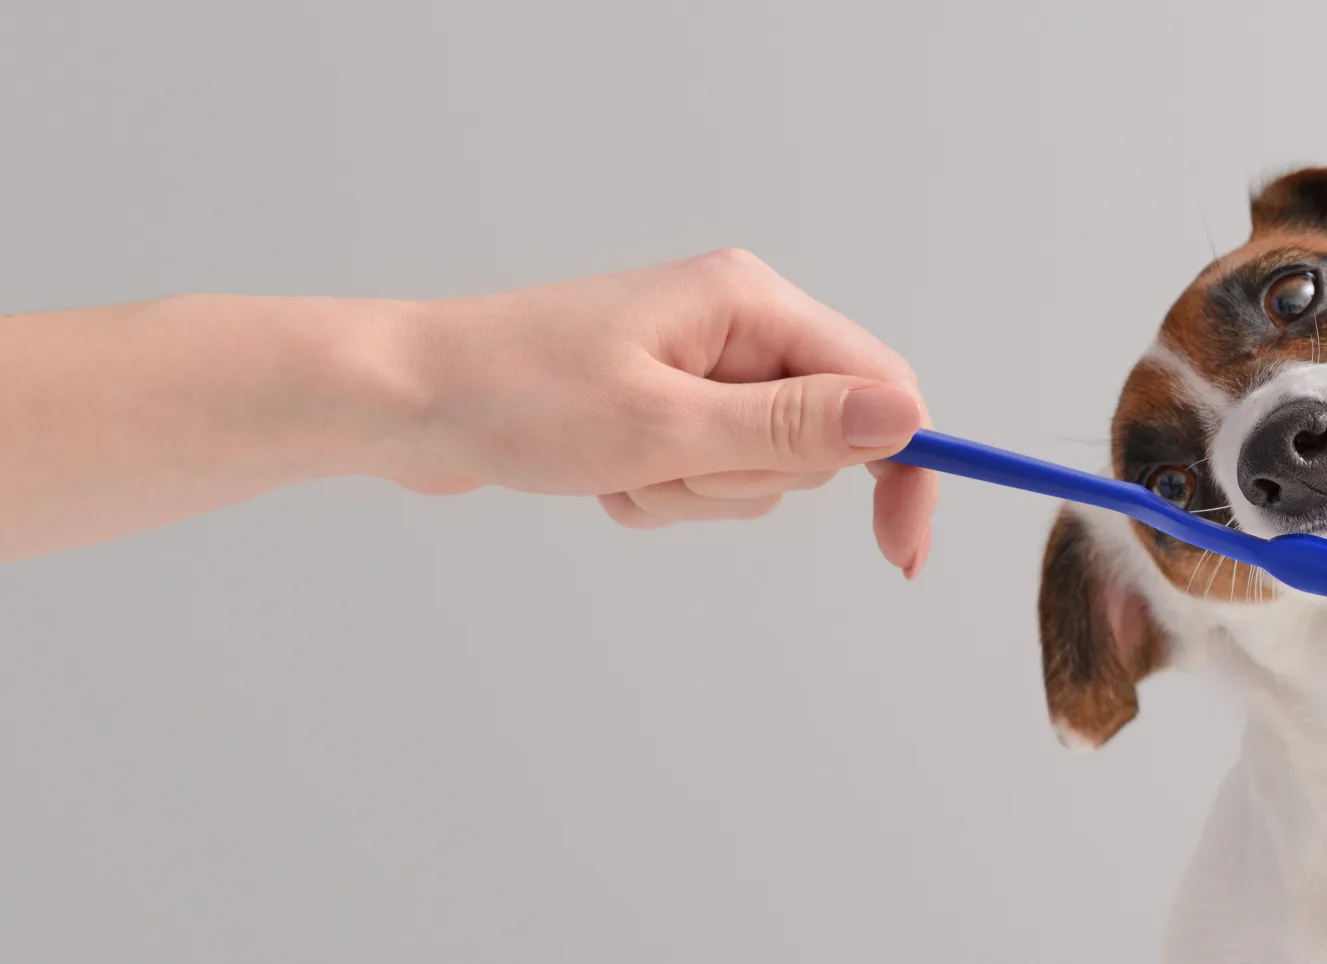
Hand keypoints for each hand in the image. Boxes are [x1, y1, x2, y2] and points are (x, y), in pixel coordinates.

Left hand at [386, 250, 935, 576]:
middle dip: (748, 480)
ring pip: (760, 471)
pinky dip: (662, 496)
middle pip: (819, 437)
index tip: (898, 553)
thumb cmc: (515, 398)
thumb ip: (793, 428)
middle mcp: (735, 324)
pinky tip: (601, 477)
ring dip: (695, 494)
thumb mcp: (664, 427)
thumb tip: (907, 419)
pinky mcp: (665, 404)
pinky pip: (705, 479)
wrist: (401, 400)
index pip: (877, 385)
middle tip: (662, 467)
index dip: (902, 467)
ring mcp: (699, 366)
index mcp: (750, 302)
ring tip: (618, 469)